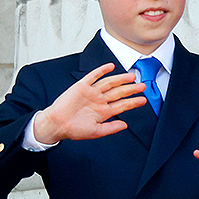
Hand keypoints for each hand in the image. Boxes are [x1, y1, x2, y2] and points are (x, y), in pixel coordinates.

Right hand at [32, 64, 147, 144]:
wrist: (56, 125)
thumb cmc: (73, 129)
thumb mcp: (95, 131)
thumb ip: (111, 128)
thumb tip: (125, 125)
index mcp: (104, 111)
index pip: (122, 105)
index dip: (133, 102)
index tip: (143, 100)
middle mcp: (99, 100)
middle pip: (118, 92)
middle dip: (131, 89)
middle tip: (143, 86)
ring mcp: (91, 93)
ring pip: (109, 83)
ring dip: (120, 79)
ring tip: (131, 77)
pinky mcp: (81, 87)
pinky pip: (93, 76)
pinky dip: (101, 71)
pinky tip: (110, 66)